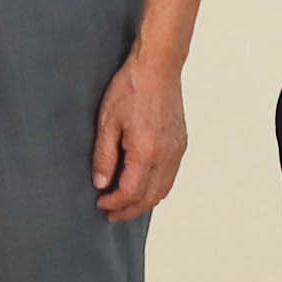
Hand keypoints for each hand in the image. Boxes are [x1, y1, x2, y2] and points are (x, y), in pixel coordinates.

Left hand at [89, 46, 187, 219]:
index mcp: (146, 151)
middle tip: (111, 213)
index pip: (131, 192)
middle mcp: (166, 155)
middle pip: (150, 197)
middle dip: (130, 210)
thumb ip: (104, 156)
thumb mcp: (107, 122)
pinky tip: (142, 186)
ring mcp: (177, 150)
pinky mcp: (180, 144)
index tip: (100, 203)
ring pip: (163, 189)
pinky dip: (156, 188)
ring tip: (125, 205)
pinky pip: (170, 176)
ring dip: (144, 202)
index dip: (115, 203)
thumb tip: (101, 183)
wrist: (158, 68)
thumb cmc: (131, 89)